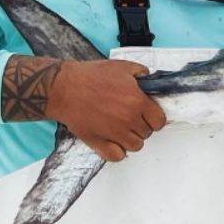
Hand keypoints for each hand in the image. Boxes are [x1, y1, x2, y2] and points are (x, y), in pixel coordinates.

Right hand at [45, 59, 166, 161]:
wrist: (64, 88)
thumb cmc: (90, 76)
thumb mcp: (121, 67)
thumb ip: (141, 72)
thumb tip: (148, 78)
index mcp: (137, 102)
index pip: (159, 121)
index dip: (155, 118)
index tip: (148, 114)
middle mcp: (128, 120)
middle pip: (147, 133)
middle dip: (141, 125)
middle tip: (131, 117)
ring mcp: (114, 133)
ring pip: (135, 146)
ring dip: (131, 138)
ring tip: (122, 128)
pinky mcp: (98, 143)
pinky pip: (117, 156)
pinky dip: (118, 151)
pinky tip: (113, 141)